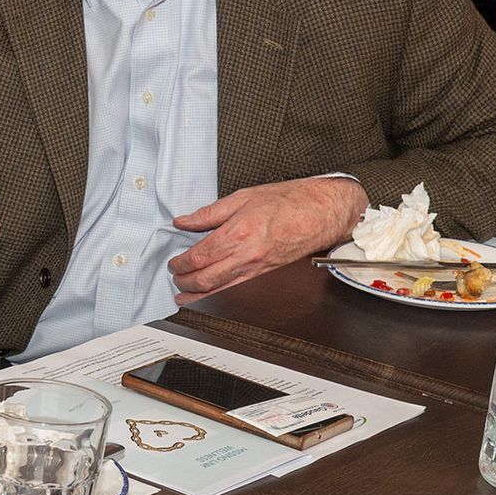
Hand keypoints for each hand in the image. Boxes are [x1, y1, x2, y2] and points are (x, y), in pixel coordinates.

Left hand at [167, 177, 367, 303]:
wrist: (322, 212)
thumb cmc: (288, 201)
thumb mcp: (243, 197)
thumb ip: (208, 213)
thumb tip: (183, 221)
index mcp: (238, 233)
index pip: (199, 256)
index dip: (181, 263)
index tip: (174, 262)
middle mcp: (247, 254)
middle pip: (206, 278)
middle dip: (185, 282)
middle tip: (175, 277)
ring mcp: (258, 268)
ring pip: (221, 290)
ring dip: (198, 296)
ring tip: (183, 296)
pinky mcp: (267, 274)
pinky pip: (238, 290)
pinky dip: (220, 296)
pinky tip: (210, 297)